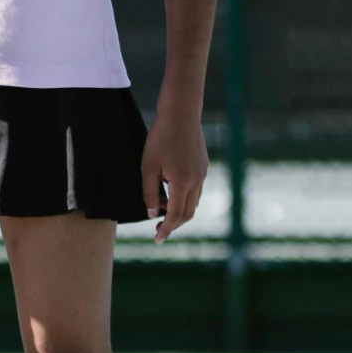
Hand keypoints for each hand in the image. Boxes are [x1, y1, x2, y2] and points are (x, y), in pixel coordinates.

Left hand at [141, 108, 207, 242]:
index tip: (158, 239)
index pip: (174, 215)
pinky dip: (184, 197)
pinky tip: (169, 191)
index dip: (166, 229)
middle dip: (173, 224)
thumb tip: (151, 214)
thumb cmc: (160, 138)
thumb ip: (148, 192)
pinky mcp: (203, 166)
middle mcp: (196, 181)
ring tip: (159, 208)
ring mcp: (203, 174)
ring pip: (193, 202)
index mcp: (182, 182)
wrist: (180, 113)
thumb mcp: (148, 166)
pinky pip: (196, 190)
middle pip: (187, 213)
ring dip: (178, 210)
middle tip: (158, 230)